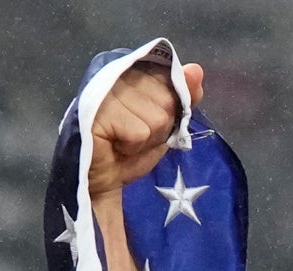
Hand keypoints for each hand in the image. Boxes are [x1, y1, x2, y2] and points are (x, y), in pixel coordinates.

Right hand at [87, 57, 200, 204]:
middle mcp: (115, 71)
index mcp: (130, 70)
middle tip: (135, 135)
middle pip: (167, 99)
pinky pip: (139, 131)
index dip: (168, 104)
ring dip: (146, 138)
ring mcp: (103, 88)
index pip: (168, 77)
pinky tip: (115, 144)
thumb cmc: (129, 150)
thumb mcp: (163, 125)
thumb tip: (196, 70)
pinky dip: (133, 145)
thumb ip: (181, 98)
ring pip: (156, 117)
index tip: (149, 119)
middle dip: (159, 126)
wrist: (100, 179)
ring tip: (124, 140)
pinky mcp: (96, 110)